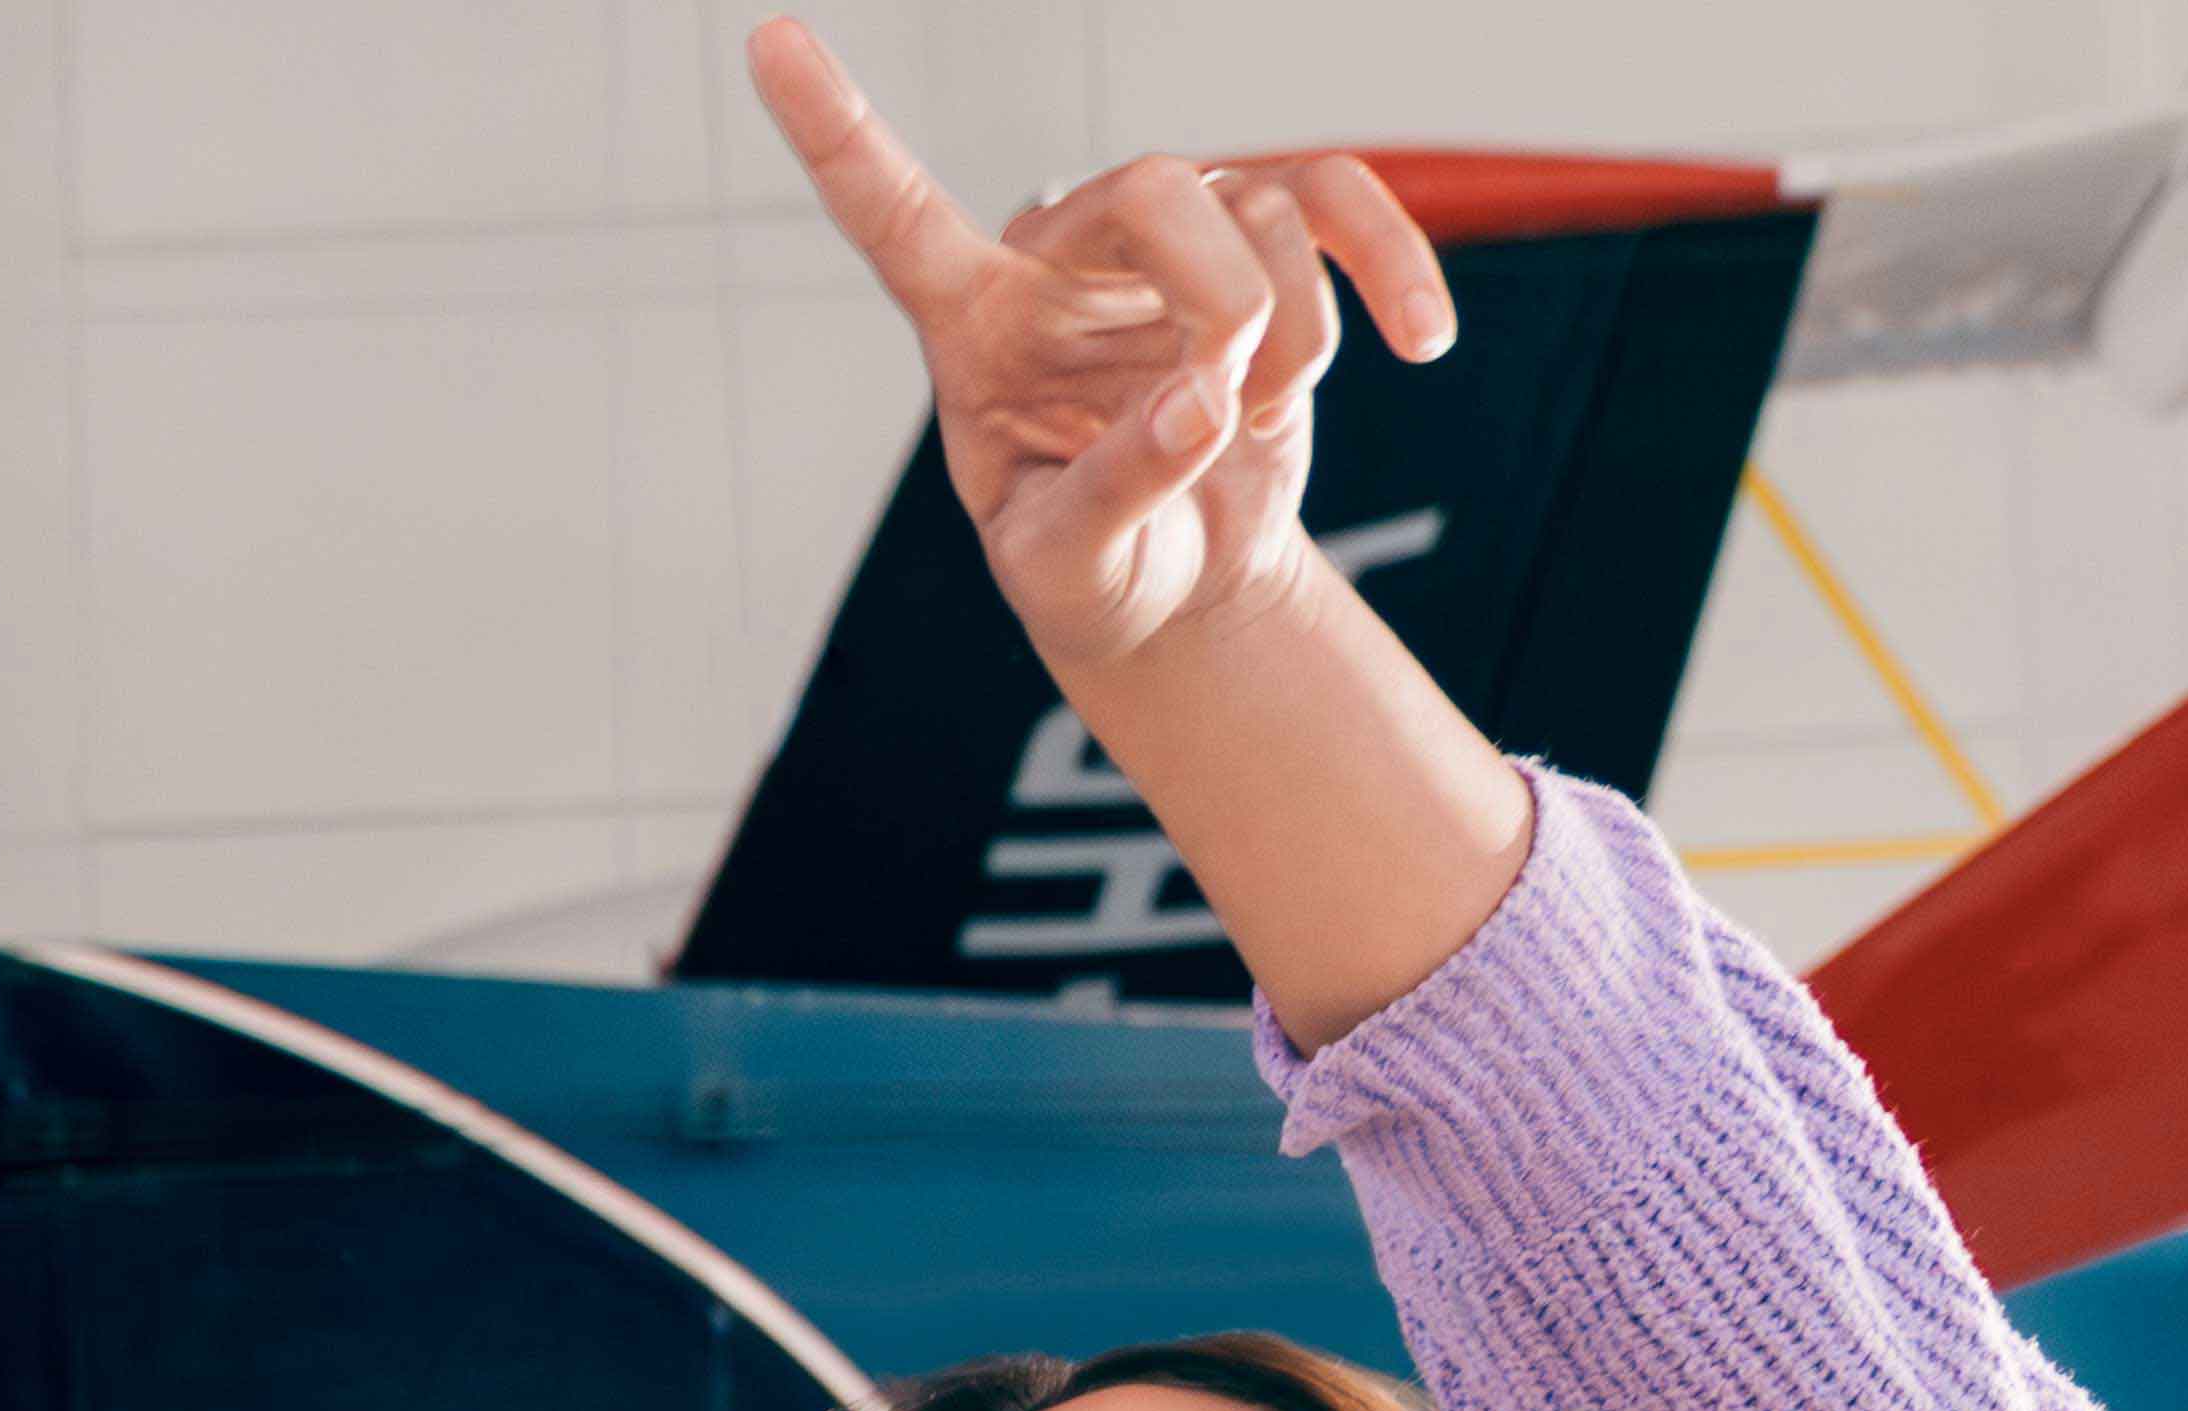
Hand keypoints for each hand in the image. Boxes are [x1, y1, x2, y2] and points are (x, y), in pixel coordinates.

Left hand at [747, 23, 1454, 688]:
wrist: (1183, 579)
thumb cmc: (1096, 569)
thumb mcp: (1073, 569)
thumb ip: (1117, 493)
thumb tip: (1200, 403)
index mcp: (972, 323)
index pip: (890, 212)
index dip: (835, 127)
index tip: (765, 38)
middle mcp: (1063, 254)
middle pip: (1149, 187)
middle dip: (1216, 294)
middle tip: (1225, 404)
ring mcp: (1169, 236)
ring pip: (1257, 205)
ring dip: (1294, 334)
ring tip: (1259, 426)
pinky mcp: (1263, 240)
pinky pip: (1341, 200)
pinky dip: (1392, 266)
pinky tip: (1422, 342)